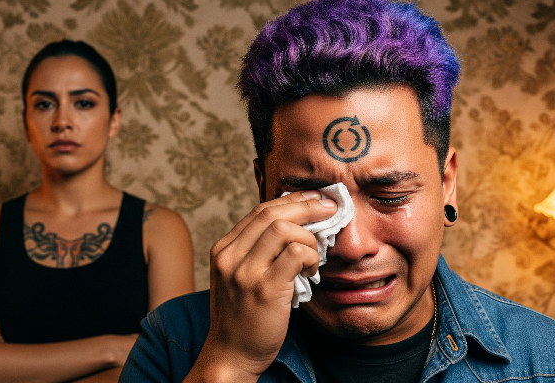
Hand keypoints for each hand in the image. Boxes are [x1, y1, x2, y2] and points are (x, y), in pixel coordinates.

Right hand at [191, 191, 336, 381]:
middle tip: (330, 209)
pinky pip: (296, 254)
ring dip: (309, 238)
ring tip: (314, 257)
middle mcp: (230, 256)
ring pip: (285, 229)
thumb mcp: (239, 277)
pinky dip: (310, 257)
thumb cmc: (242, 318)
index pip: (259, 211)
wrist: (231, 355)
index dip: (291, 201)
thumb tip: (295, 224)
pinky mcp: (264, 289)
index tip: (313, 199)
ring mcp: (245, 272)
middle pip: (272, 213)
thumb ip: (257, 252)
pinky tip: (311, 271)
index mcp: (224, 249)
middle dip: (307, 207)